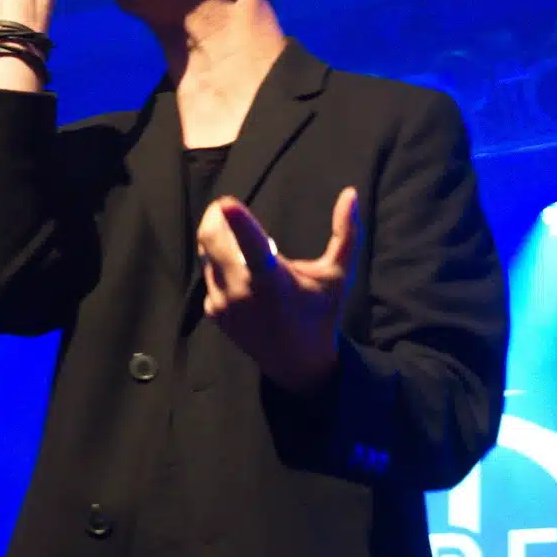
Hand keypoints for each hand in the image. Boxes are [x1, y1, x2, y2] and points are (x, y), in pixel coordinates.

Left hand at [197, 187, 360, 393]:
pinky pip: (209, 275)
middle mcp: (241, 292)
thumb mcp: (337, 276)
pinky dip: (219, 265)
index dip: (238, 222)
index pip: (253, 246)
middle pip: (211, 238)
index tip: (225, 202)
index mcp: (273, 280)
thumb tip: (350, 193)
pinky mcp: (213, 312)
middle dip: (216, 217)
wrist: (297, 363)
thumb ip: (346, 234)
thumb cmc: (321, 314)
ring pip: (206, 253)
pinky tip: (240, 276)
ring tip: (241, 247)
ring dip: (218, 240)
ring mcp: (223, 303)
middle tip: (227, 210)